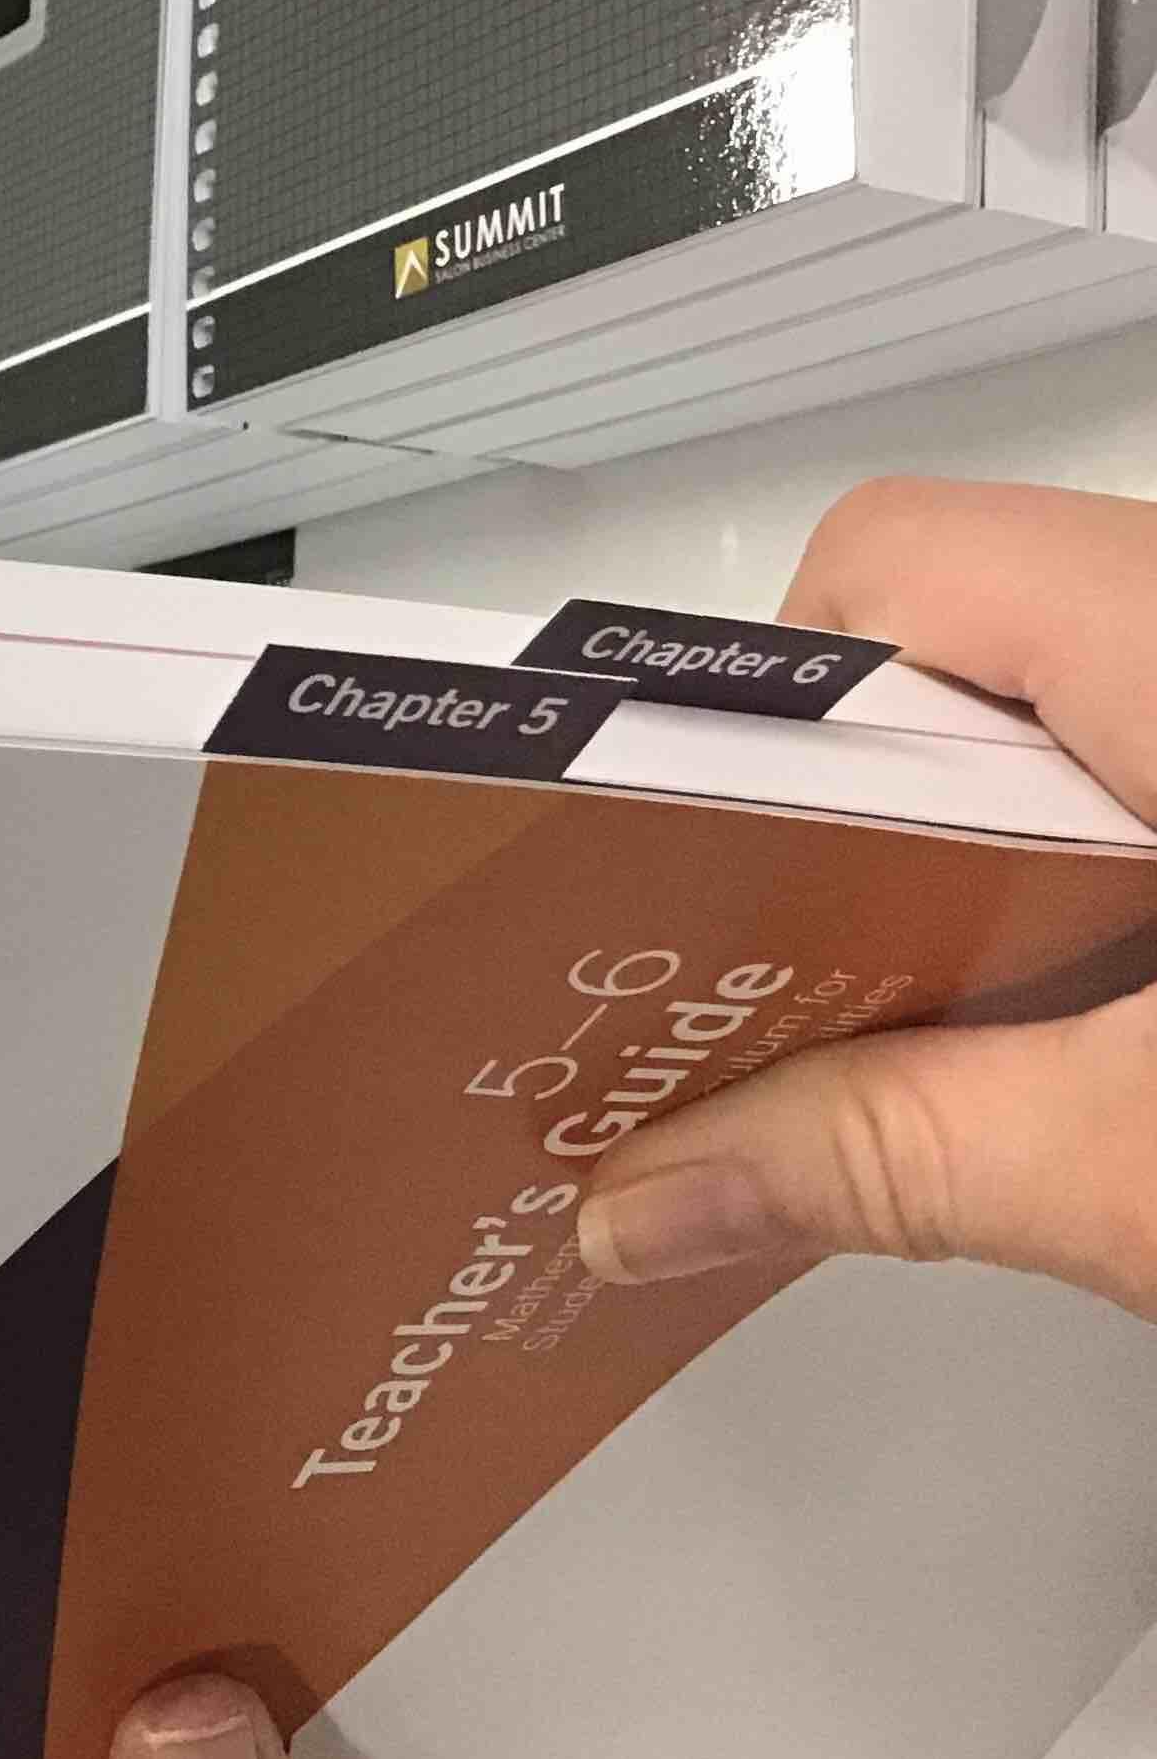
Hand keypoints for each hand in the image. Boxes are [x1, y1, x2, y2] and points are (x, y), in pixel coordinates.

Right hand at [574, 480, 1156, 1316]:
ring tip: (923, 1035)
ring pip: (1060, 736)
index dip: (753, 711)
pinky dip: (1083, 898)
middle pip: (957, 659)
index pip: (891, 570)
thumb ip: (893, 1155)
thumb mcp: (1150, 1164)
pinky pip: (1144, 789)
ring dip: (965, 883)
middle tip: (776, 989)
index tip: (671, 864)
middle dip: (838, 832)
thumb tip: (652, 1188)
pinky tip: (1074, 1038)